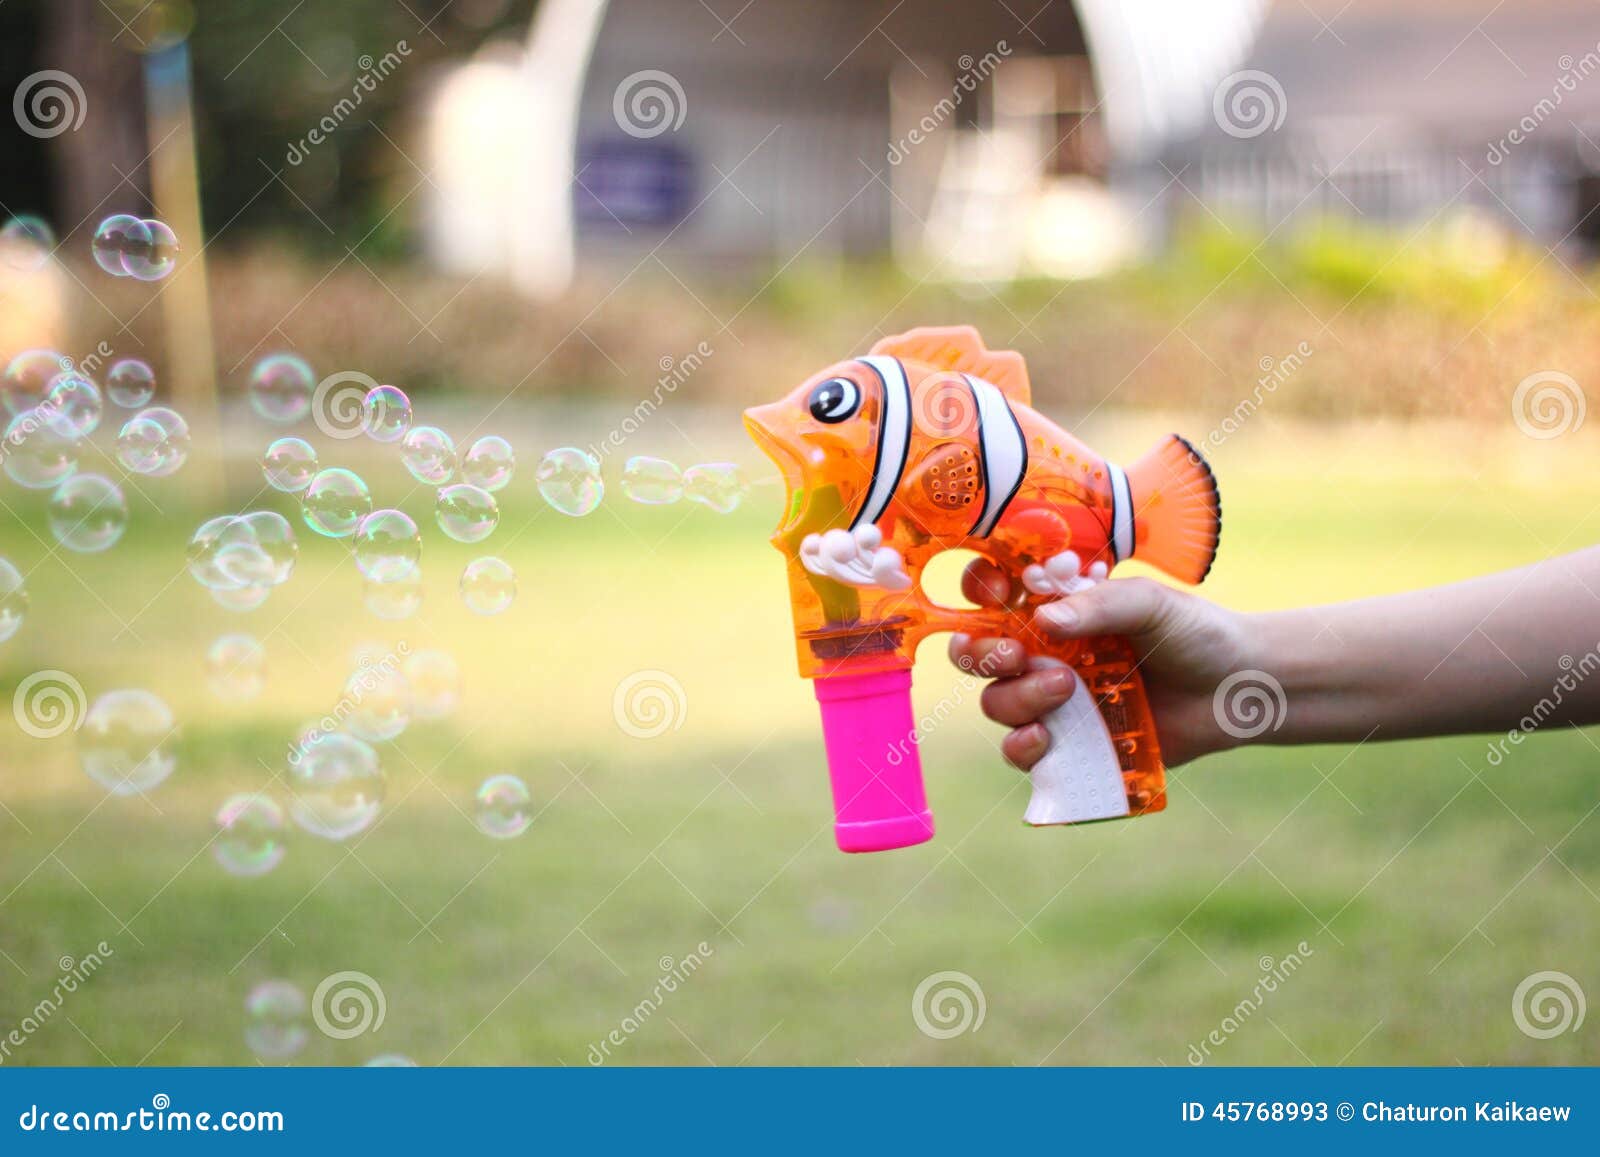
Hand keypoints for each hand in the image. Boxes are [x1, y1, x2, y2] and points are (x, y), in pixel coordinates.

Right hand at [947, 560, 1254, 768]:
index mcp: (1055, 609)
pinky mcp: (1069, 746)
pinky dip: (1023, 747)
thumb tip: (1044, 618)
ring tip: (1065, 690)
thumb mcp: (1150, 604)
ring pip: (997, 703)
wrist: (1236, 691)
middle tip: (1017, 654)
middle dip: (982, 654)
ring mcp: (1052, 702)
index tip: (996, 595)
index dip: (979, 593)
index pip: (993, 595)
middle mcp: (1044, 653)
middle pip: (978, 655)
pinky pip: (1021, 752)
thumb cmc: (1194, 634)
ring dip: (1016, 698)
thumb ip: (1100, 606)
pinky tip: (1046, 738)